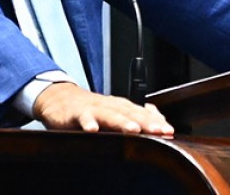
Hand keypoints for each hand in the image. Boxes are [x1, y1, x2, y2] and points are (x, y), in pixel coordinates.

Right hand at [32, 83, 174, 137]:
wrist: (60, 97)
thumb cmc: (91, 107)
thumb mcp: (115, 110)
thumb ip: (135, 114)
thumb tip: (158, 118)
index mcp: (121, 106)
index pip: (142, 113)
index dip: (156, 122)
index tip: (169, 131)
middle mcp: (110, 105)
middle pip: (130, 113)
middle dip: (145, 122)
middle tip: (159, 131)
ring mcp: (93, 108)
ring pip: (109, 114)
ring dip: (121, 121)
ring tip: (133, 130)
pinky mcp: (75, 113)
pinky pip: (82, 117)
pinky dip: (87, 122)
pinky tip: (92, 130)